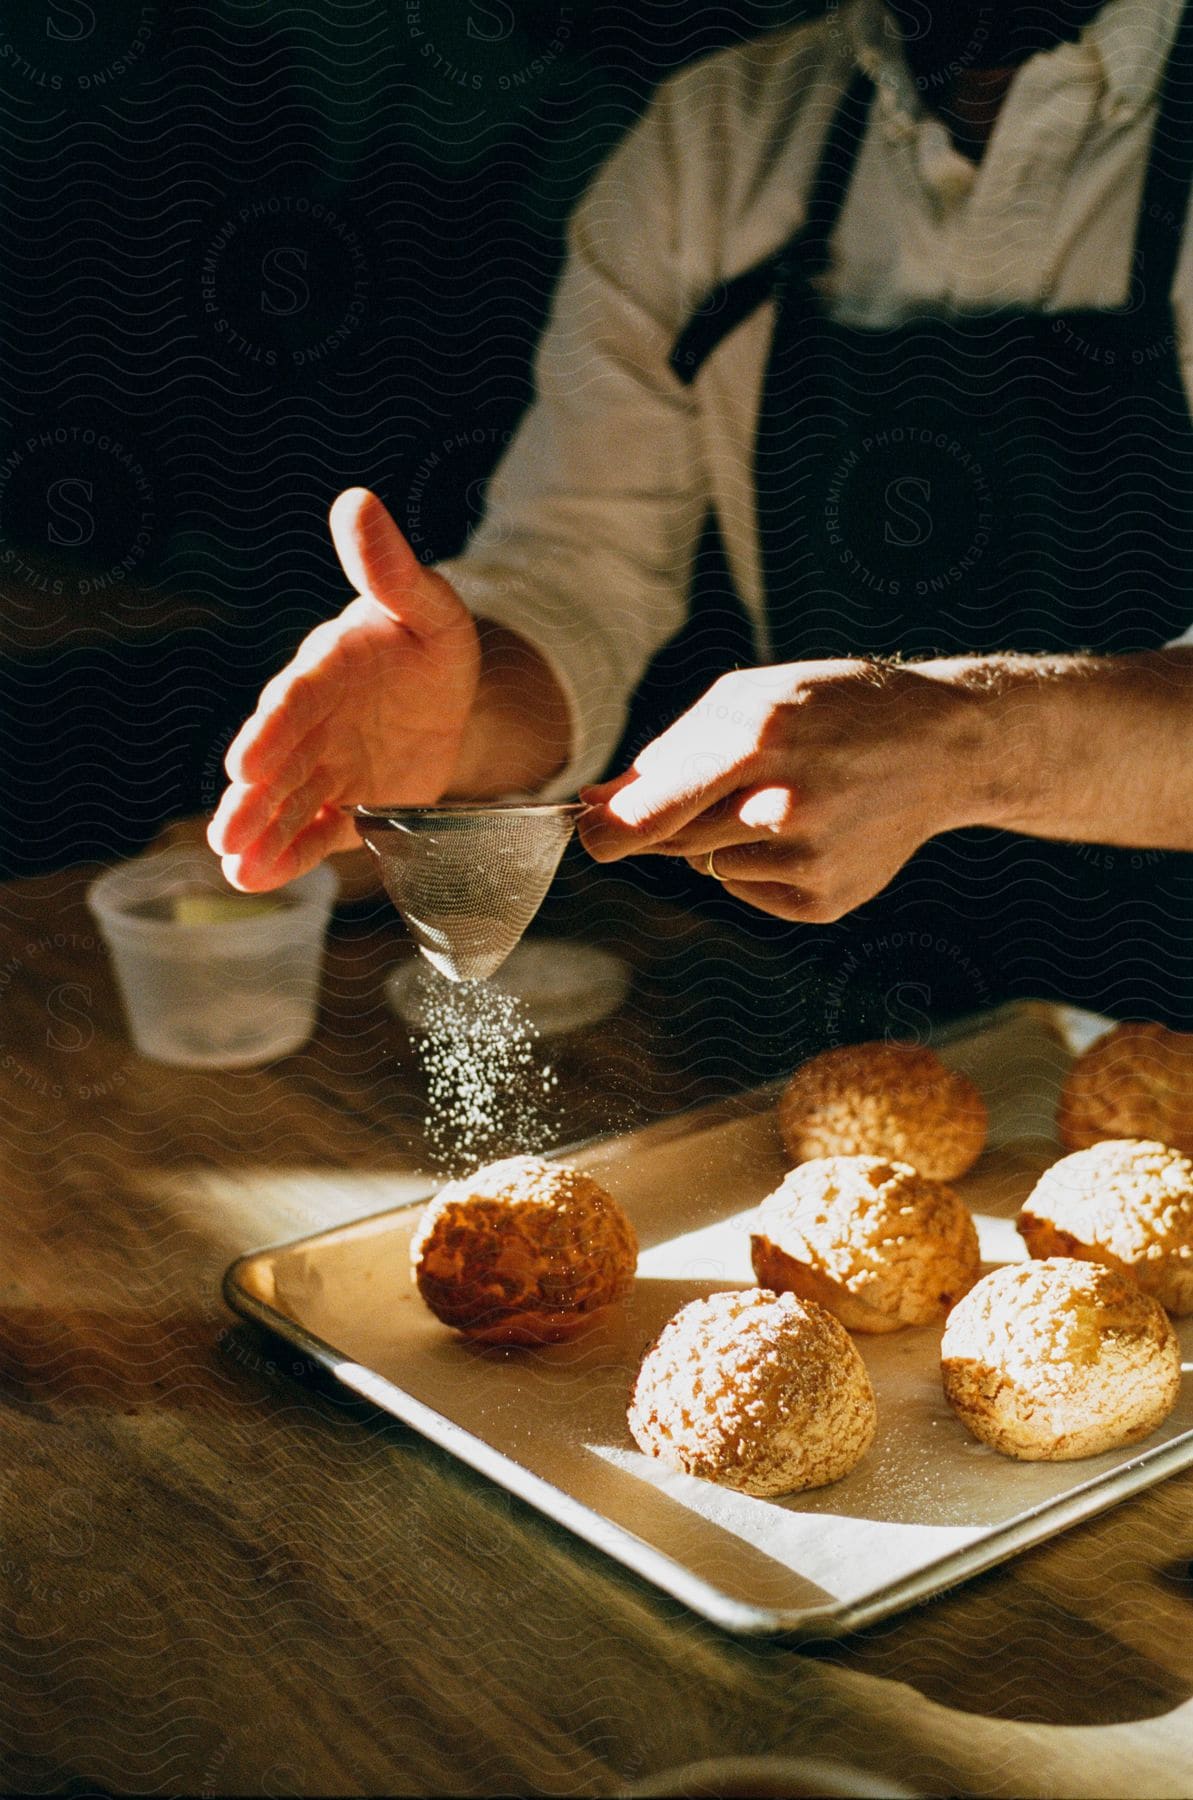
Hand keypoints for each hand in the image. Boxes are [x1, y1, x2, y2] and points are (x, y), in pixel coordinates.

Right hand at [208, 488, 479, 889]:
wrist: (449, 696)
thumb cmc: (429, 642)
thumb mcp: (427, 605)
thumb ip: (391, 568)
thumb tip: (358, 503)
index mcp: (328, 668)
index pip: (296, 700)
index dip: (273, 730)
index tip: (248, 760)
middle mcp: (312, 721)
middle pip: (279, 760)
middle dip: (252, 797)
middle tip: (225, 830)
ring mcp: (321, 766)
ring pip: (286, 801)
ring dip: (260, 833)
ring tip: (233, 866)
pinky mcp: (339, 804)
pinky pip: (310, 831)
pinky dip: (287, 855)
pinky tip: (257, 877)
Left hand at [578, 660, 983, 921]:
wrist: (938, 746)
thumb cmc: (828, 709)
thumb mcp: (748, 701)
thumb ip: (667, 754)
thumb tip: (597, 805)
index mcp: (756, 743)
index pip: (651, 816)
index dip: (606, 832)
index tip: (587, 832)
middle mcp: (782, 809)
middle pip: (673, 842)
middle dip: (667, 823)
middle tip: (720, 785)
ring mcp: (808, 862)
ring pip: (708, 866)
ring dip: (720, 838)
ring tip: (785, 798)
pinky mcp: (825, 902)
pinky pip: (746, 891)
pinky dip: (758, 865)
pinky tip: (809, 829)